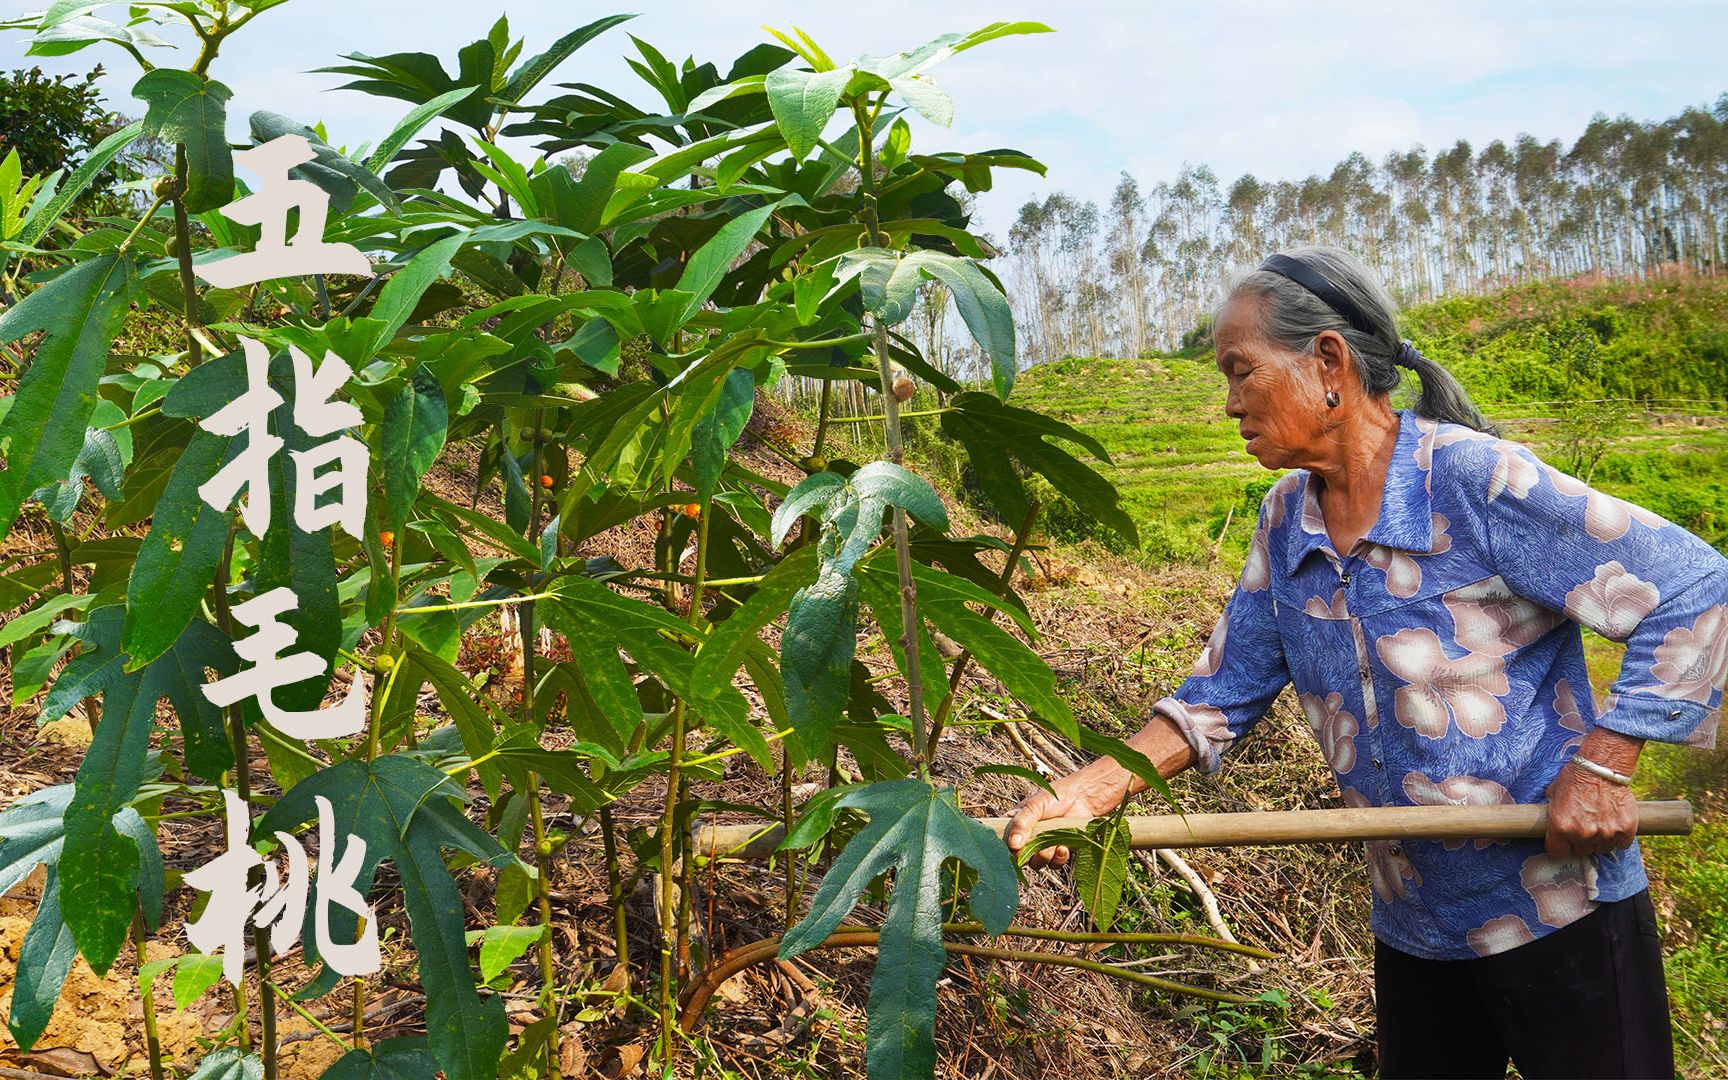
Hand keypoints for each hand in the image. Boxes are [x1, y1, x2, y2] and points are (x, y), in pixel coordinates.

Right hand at [1004, 776, 1121, 868]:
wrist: (1084, 799)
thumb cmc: (1056, 797)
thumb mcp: (1035, 805)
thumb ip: (1022, 823)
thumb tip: (1012, 845)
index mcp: (1016, 824)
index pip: (1002, 840)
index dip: (1006, 846)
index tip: (1014, 846)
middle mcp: (1027, 838)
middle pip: (1018, 856)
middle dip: (1027, 854)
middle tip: (1036, 845)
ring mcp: (1042, 846)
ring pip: (1036, 863)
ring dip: (1044, 856)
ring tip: (1054, 845)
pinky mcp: (1058, 853)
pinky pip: (1053, 864)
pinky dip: (1058, 858)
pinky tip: (1063, 848)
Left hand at [1544, 759, 1637, 858]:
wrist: (1601, 767)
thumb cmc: (1574, 778)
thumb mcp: (1553, 796)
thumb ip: (1554, 817)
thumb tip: (1551, 829)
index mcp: (1560, 827)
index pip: (1558, 852)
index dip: (1561, 846)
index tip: (1565, 842)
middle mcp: (1582, 834)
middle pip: (1582, 851)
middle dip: (1582, 842)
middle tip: (1585, 828)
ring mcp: (1605, 833)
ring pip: (1603, 849)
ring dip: (1601, 840)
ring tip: (1600, 823)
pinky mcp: (1625, 829)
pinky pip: (1622, 844)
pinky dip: (1619, 837)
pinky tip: (1614, 824)